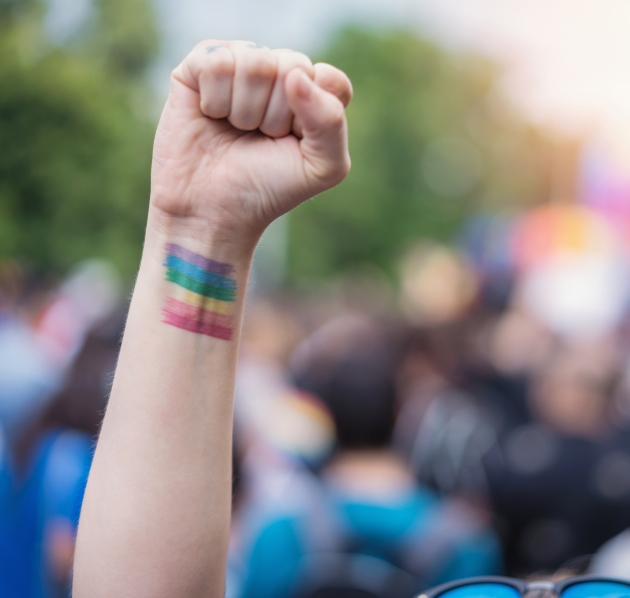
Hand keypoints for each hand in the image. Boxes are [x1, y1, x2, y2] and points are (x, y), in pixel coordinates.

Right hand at [150, 40, 351, 242]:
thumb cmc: (268, 188)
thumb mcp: (322, 167)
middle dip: (275, 116)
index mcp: (313, 94)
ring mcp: (240, 64)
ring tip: (236, 129)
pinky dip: (214, 99)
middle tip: (260, 139)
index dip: (313, 116)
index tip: (295, 143)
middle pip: (292, 66)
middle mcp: (279, 72)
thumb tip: (295, 74)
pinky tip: (210, 115)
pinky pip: (217, 61)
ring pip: (255, 62)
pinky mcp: (200, 64)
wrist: (211, 209)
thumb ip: (331, 120)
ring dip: (244, 110)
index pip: (329, 79)